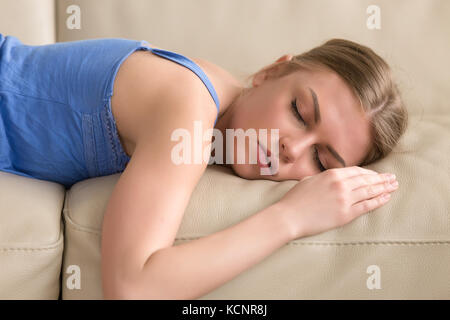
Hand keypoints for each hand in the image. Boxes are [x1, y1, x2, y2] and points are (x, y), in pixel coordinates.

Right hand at [277, 166, 398, 238]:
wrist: (289, 216)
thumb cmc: (295, 199)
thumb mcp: (309, 180)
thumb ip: (324, 178)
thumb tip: (333, 178)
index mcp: (332, 174)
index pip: (357, 171)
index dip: (369, 173)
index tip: (376, 174)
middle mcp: (341, 184)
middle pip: (367, 180)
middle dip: (381, 178)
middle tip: (393, 178)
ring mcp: (345, 199)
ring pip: (370, 191)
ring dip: (384, 188)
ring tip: (394, 186)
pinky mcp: (346, 214)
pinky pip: (367, 206)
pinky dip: (378, 201)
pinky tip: (386, 198)